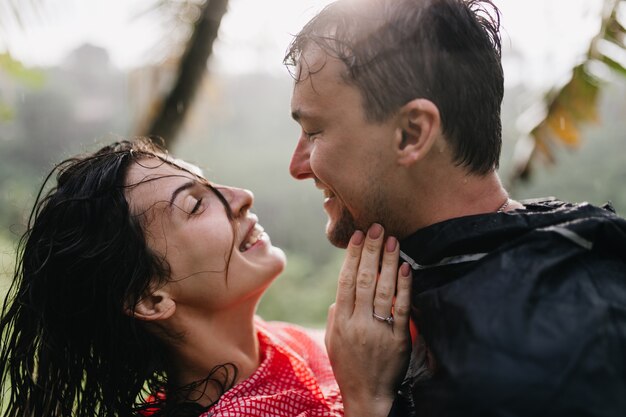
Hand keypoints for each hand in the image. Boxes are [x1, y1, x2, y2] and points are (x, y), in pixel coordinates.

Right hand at [325, 224, 411, 416]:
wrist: (367, 396)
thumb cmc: (348, 367)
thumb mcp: (333, 341)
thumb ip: (335, 315)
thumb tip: (341, 294)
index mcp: (341, 321)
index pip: (345, 280)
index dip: (352, 256)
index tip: (358, 236)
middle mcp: (358, 322)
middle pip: (364, 279)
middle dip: (371, 251)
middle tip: (377, 228)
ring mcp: (378, 330)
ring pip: (382, 289)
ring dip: (388, 262)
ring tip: (392, 240)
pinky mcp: (398, 339)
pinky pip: (401, 308)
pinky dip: (404, 286)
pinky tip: (406, 268)